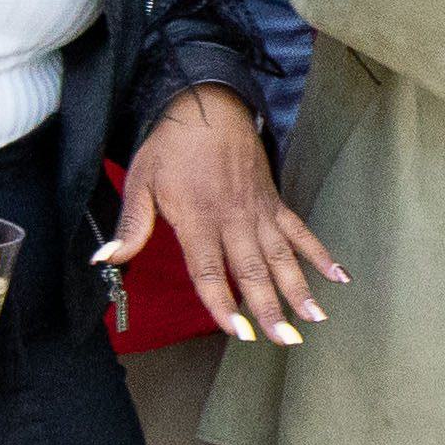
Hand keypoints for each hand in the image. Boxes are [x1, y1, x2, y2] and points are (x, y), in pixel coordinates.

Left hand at [103, 86, 339, 344]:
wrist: (207, 104)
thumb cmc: (170, 145)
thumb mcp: (140, 181)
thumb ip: (131, 225)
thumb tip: (105, 259)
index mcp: (198, 218)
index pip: (211, 271)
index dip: (224, 304)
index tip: (239, 333)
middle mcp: (233, 219)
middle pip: (253, 271)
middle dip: (270, 308)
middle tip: (286, 341)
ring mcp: (258, 211)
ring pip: (281, 256)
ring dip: (299, 288)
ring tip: (316, 319)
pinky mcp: (273, 201)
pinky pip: (299, 231)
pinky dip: (319, 253)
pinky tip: (339, 277)